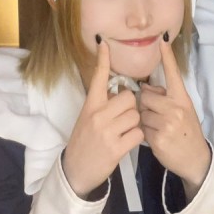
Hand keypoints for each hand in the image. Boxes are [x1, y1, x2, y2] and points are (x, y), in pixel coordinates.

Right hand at [62, 41, 143, 197]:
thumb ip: (101, 105)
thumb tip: (119, 92)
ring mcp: (106, 132)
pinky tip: (126, 143)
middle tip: (123, 119)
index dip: (103, 59)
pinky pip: (138, 134)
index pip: (98, 78)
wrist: (75, 170)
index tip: (105, 43)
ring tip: (123, 133)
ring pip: (135, 116)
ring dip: (135, 124)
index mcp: (90, 105)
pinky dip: (136, 138)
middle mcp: (97, 115)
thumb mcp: (87, 119)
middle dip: (131, 107)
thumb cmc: (84, 142)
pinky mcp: (115, 148)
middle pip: (129, 98)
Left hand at [140, 36, 210, 200]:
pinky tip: (156, 138)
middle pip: (145, 96)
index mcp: (182, 98)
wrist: (195, 159)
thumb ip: (167, 97)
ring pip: (141, 113)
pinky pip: (141, 129)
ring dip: (144, 120)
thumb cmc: (187, 131)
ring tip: (157, 128)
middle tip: (155, 115)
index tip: (162, 40)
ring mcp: (167, 123)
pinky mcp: (158, 138)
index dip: (167, 57)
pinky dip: (145, 133)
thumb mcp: (184, 110)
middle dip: (145, 105)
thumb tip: (147, 87)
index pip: (173, 74)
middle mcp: (175, 108)